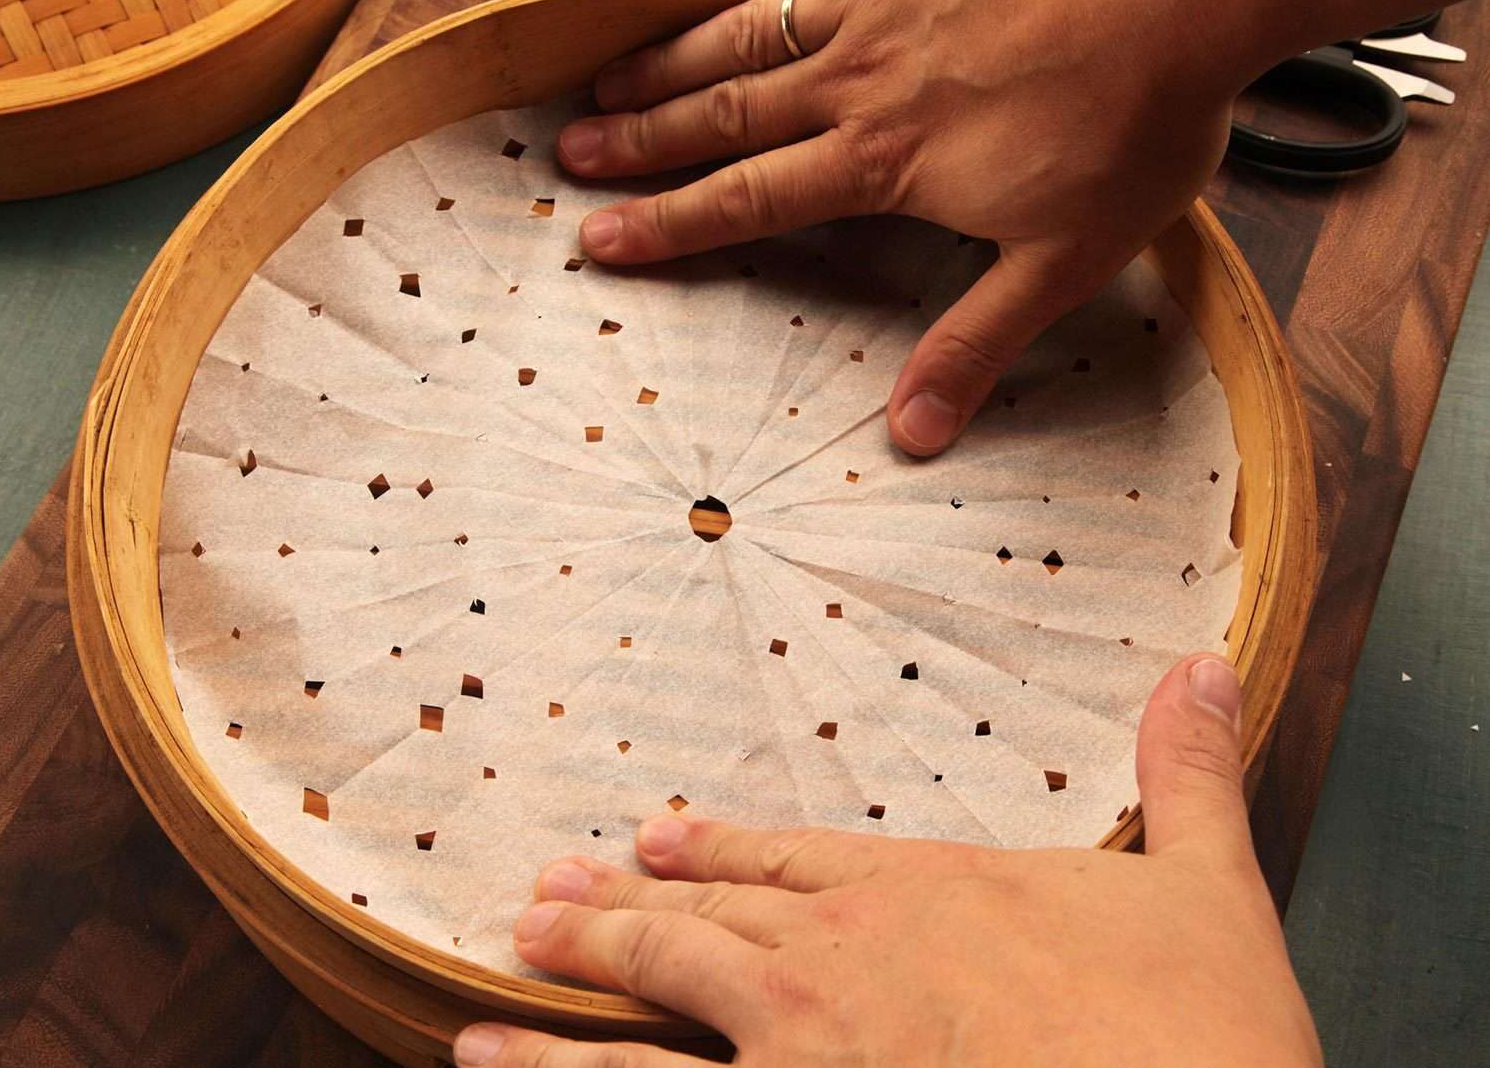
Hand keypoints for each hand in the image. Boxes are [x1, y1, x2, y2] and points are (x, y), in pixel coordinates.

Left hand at [453, 654, 1322, 1066]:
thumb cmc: (1194, 1032)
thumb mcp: (1205, 886)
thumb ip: (1186, 772)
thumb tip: (1203, 667)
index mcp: (925, 896)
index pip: (794, 859)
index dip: (718, 852)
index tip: (655, 839)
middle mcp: (843, 960)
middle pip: (700, 925)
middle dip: (614, 914)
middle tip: (538, 904)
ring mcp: (803, 1051)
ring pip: (654, 1009)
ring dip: (569, 1006)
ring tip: (491, 1007)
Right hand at [558, 0, 1254, 455]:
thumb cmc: (1137, 119)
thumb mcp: (1065, 258)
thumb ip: (977, 341)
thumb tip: (910, 434)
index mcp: (885, 158)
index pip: (750, 199)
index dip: (669, 224)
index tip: (598, 238)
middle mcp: (863, 76)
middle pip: (726, 112)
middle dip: (643, 137)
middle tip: (573, 151)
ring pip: (752, 33)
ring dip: (675, 58)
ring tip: (612, 76)